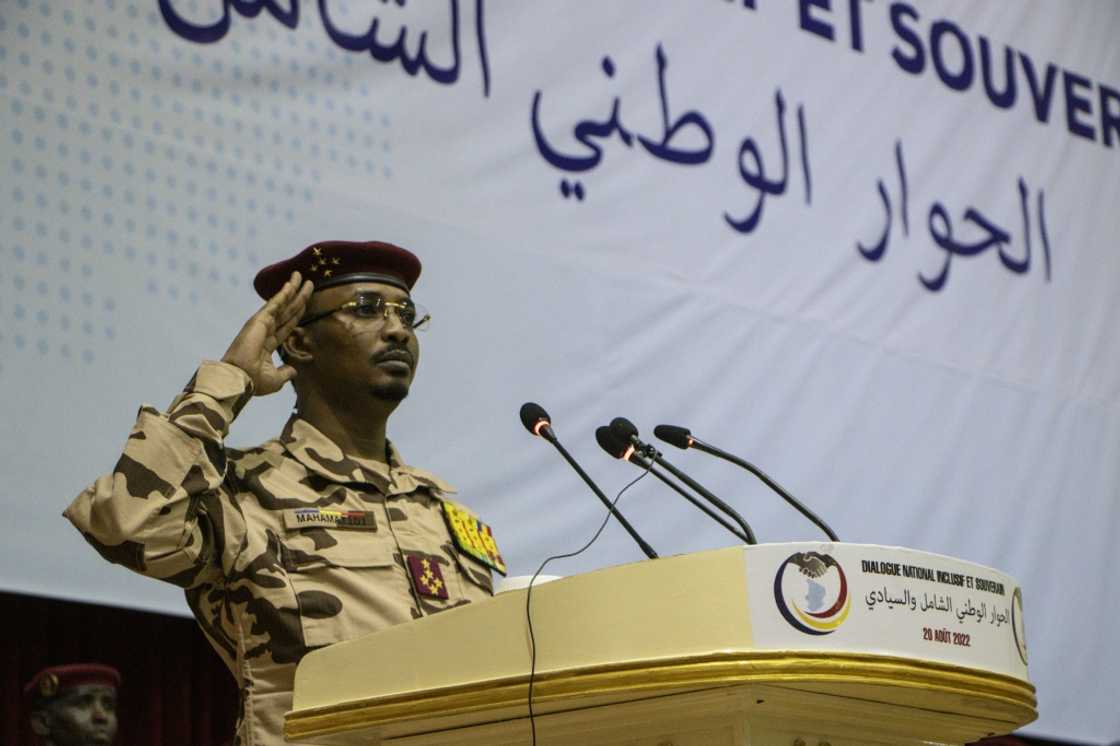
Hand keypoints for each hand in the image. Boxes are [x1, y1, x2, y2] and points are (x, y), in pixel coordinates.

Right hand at [222, 272, 313, 395]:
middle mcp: (266, 331)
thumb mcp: (275, 379)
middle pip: (288, 310)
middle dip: (299, 297)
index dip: (298, 313)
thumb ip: (285, 372)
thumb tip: (294, 370)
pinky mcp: (259, 320)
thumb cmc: (253, 382)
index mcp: (269, 344)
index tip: (306, 302)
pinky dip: (284, 293)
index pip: (288, 325)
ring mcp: (262, 324)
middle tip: (309, 283)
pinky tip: (292, 283)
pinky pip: (275, 304)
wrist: (240, 380)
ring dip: (293, 289)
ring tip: (302, 276)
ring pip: (282, 304)